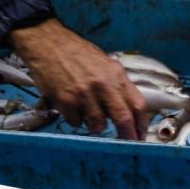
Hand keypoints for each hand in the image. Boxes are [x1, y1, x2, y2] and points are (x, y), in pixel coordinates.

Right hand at [10, 19, 148, 139]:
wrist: (48, 43)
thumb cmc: (75, 53)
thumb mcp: (104, 64)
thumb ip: (116, 85)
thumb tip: (127, 110)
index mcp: (116, 75)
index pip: (137, 105)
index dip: (141, 124)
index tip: (139, 135)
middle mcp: (103, 85)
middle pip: (123, 119)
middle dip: (126, 136)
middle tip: (124, 145)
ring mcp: (84, 94)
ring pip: (97, 125)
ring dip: (94, 124)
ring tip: (85, 110)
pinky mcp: (66, 101)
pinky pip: (76, 122)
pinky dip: (75, 118)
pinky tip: (70, 105)